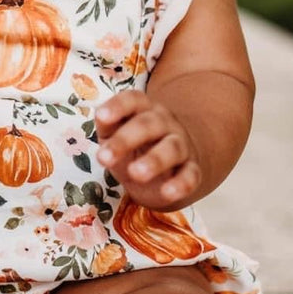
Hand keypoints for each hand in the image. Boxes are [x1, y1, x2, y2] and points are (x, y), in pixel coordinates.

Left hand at [95, 92, 201, 209]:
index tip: (101, 117)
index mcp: (143, 109)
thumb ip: (106, 124)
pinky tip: (168, 193)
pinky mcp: (191, 169)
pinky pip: (191, 174)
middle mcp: (164, 123)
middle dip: (125, 140)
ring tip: (136, 173)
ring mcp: (180, 145)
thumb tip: (101, 116)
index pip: (133, 100)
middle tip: (104, 158)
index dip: (118, 106)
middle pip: (148, 124)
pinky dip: (181, 184)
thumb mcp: (114, 133)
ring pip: (171, 148)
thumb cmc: (133, 144)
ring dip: (155, 160)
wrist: (167, 163)